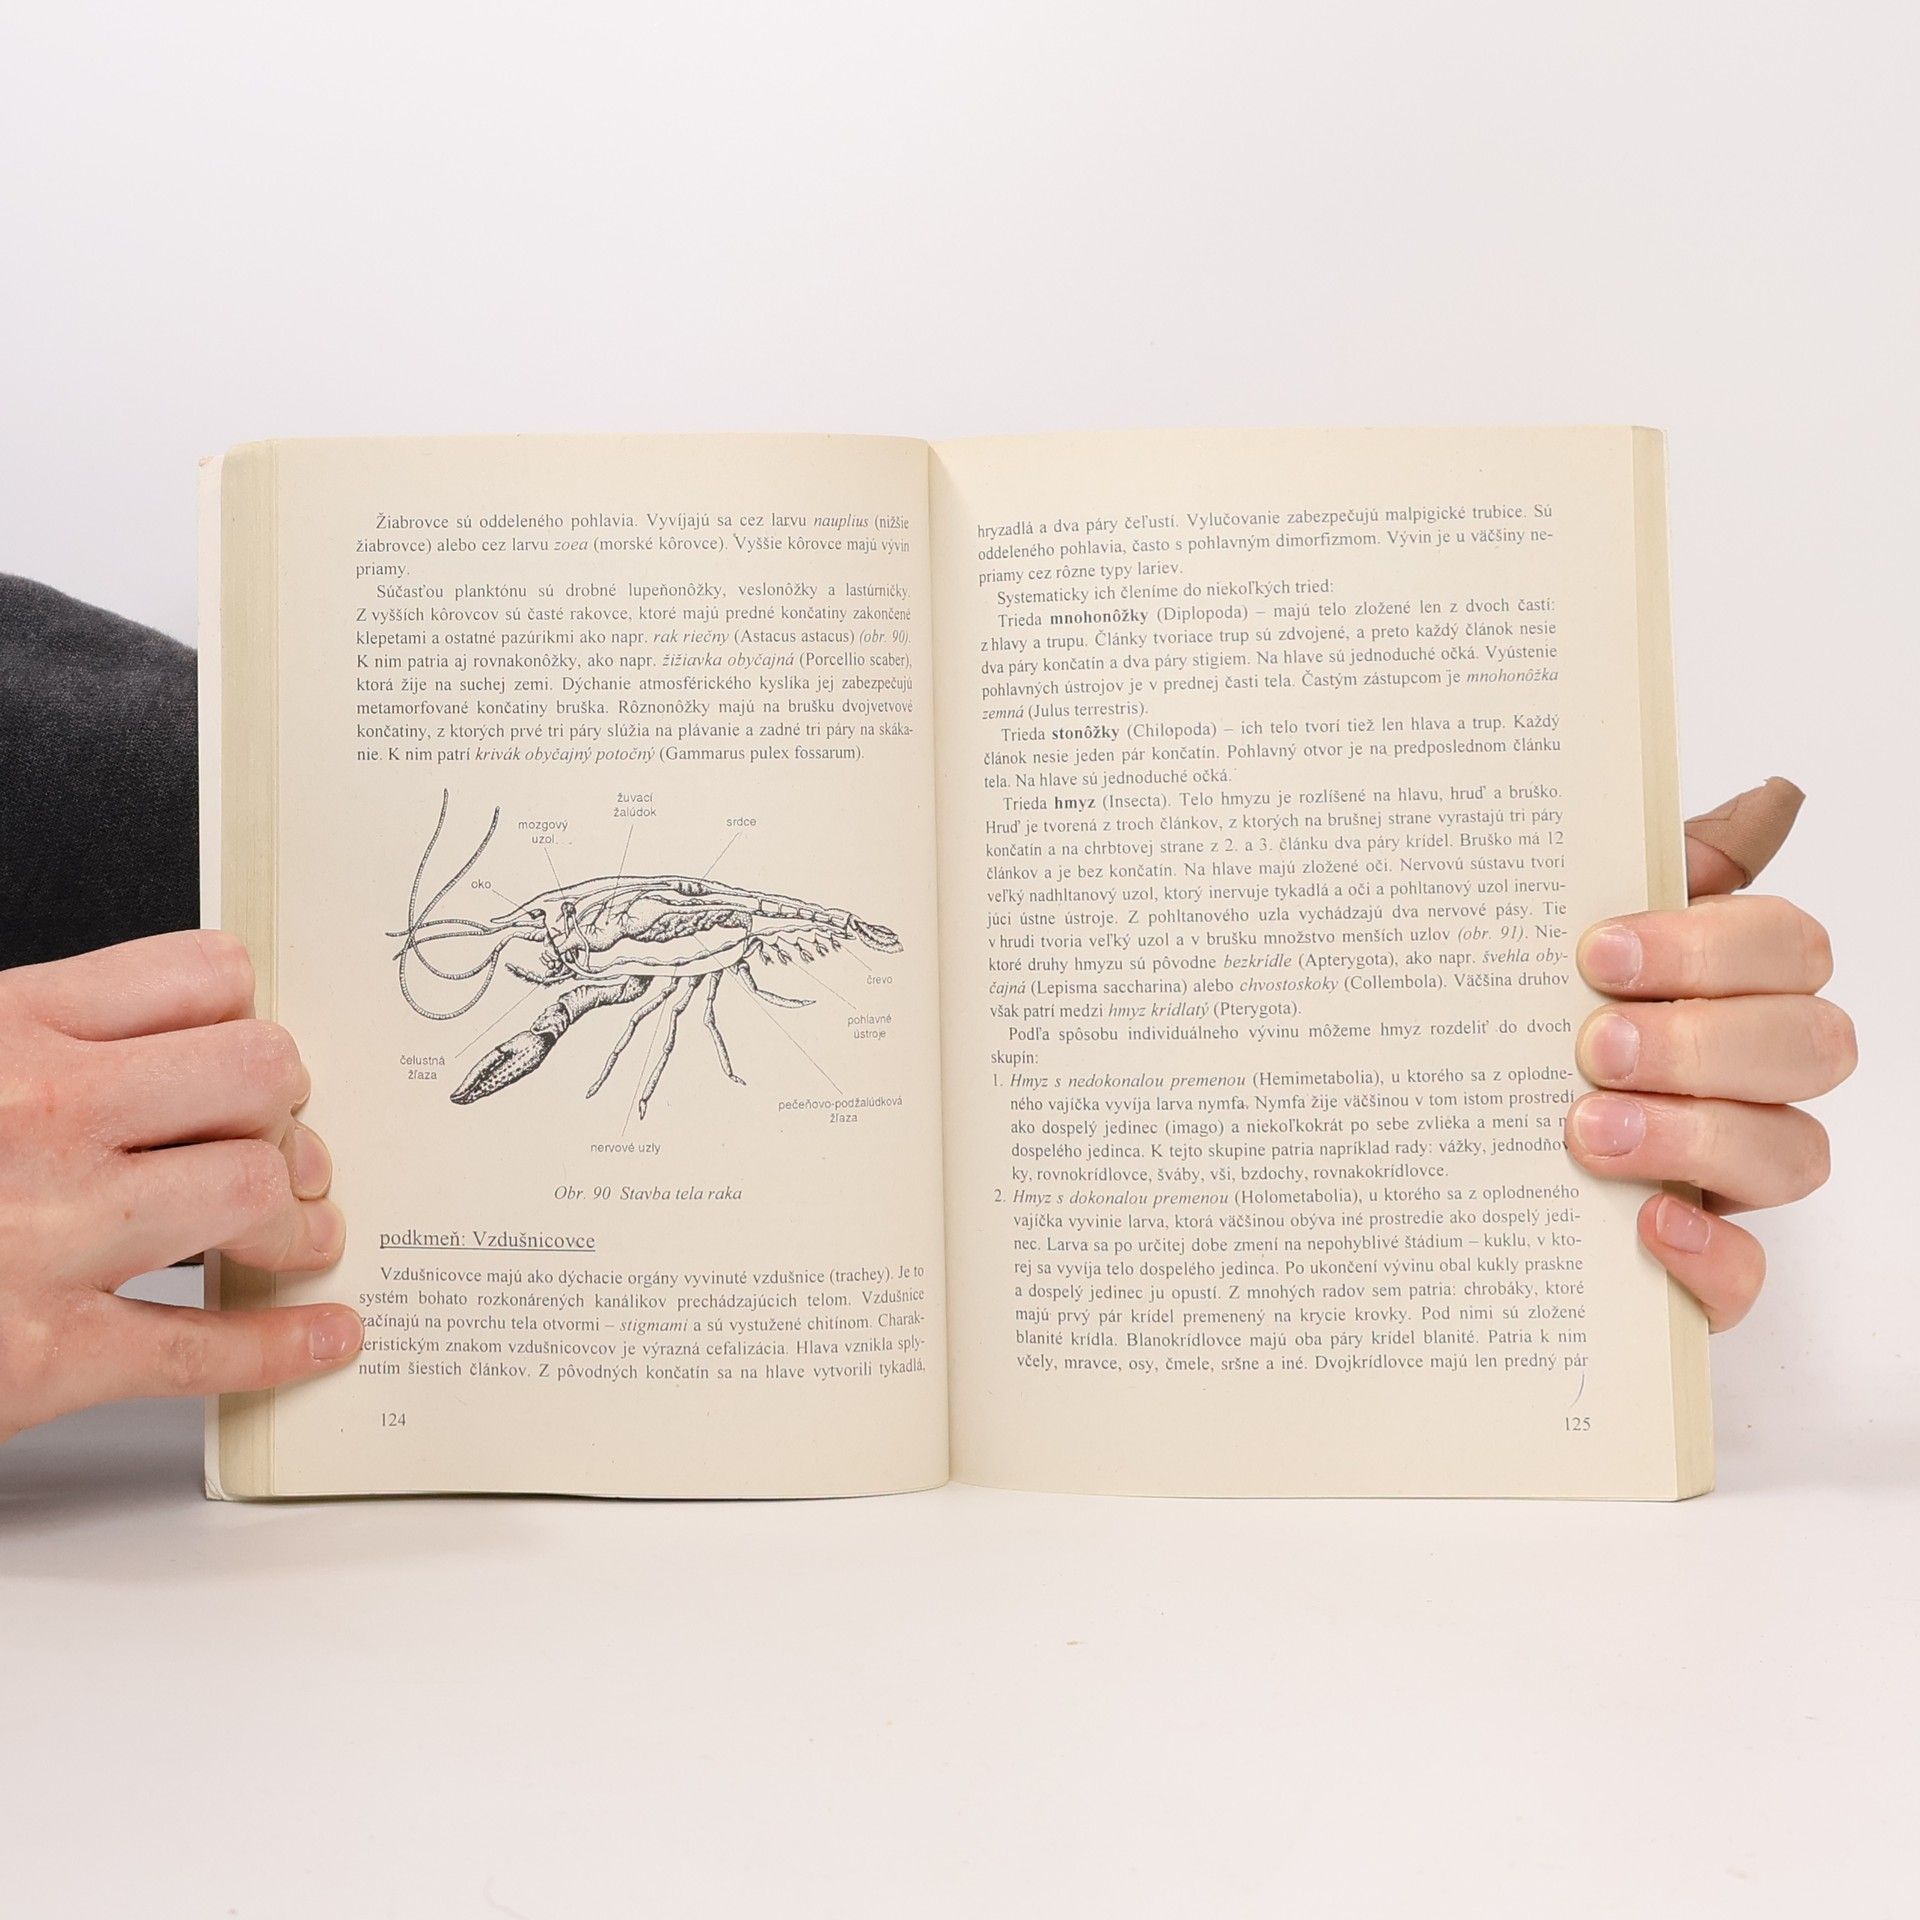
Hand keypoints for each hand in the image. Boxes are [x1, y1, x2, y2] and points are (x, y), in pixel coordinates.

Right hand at [0, 931, 358, 1440]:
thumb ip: (32, 1040)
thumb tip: (145, 1044)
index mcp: (3, 1030)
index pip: (200, 976)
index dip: (243, 1014)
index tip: (247, 1049)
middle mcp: (38, 1116)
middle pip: (256, 1074)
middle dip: (284, 1109)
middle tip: (282, 1139)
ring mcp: (48, 1235)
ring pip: (252, 1193)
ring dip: (297, 1216)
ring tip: (301, 1229)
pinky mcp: (43, 1355)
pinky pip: (202, 1345)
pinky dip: (280, 1345)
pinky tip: (323, 1335)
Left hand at [1565, 779, 1854, 1329]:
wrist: (1420, 1164)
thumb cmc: (1513, 1035)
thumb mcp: (1550, 946)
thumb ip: (1652, 872)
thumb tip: (1776, 797)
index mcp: (1719, 992)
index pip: (1790, 948)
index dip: (1713, 947)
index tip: (1599, 954)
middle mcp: (1742, 1083)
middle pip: (1812, 1046)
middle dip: (1704, 1040)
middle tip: (1594, 1045)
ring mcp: (1729, 1180)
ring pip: (1796, 1154)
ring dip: (1698, 1136)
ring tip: (1588, 1130)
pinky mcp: (1699, 1272)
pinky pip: (1751, 1277)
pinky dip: (1709, 1255)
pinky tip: (1645, 1225)